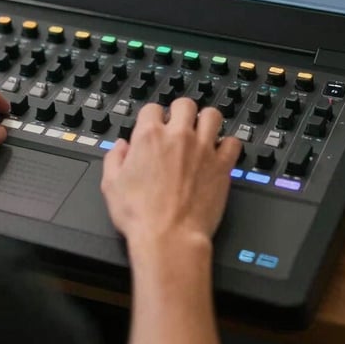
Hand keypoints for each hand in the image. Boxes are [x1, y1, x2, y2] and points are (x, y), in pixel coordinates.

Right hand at [101, 98, 240, 253]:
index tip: (154, 126)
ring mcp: (203, 149)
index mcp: (149, 137)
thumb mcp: (111, 185)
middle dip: (181, 111)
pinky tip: (221, 152)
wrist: (169, 238)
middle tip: (180, 125)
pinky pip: (233, 143)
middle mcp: (178, 137)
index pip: (153, 108)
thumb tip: (120, 147)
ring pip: (213, 115)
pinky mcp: (222, 166)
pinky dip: (228, 145)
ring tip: (203, 131)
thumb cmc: (141, 216)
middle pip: (185, 104)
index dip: (152, 117)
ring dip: (207, 121)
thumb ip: (114, 158)